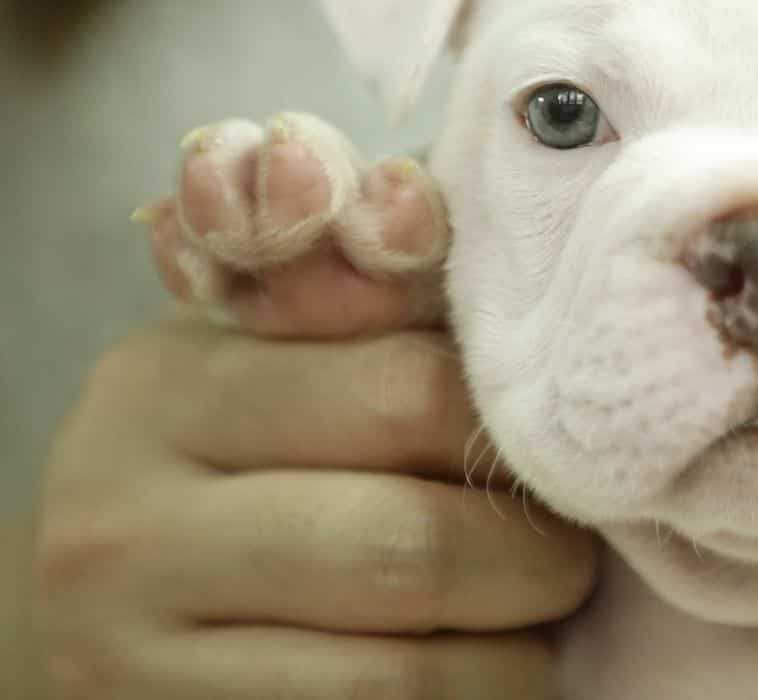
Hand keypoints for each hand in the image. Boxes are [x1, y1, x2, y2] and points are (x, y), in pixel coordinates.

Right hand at [27, 312, 595, 697]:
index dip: (515, 425)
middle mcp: (130, 526)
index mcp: (170, 390)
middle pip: (413, 545)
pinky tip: (487, 669)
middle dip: (537, 556)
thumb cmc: (217, 453)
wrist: (76, 600)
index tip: (560, 442)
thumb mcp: (260, 357)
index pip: (407, 392)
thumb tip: (436, 212)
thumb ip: (355, 298)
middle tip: (571, 547)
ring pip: (405, 672)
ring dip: (516, 651)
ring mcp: (134, 657)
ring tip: (537, 616)